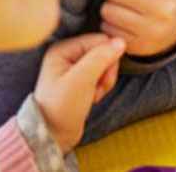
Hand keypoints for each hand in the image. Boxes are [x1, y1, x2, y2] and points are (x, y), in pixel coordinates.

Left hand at [34, 34, 125, 151]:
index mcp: (63, 48)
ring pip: (106, 64)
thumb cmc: (61, 107)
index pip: (100, 41)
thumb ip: (100, 58)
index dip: (107, 59)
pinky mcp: (80, 78)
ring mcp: (74, 66)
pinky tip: (93, 97)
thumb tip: (120, 41)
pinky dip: (102, 87)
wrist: (54, 133)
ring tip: (94, 95)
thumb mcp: (81, 81)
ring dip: (105, 81)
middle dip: (107, 72)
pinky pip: (102, 74)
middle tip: (98, 89)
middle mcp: (68, 53)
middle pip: (104, 51)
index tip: (100, 80)